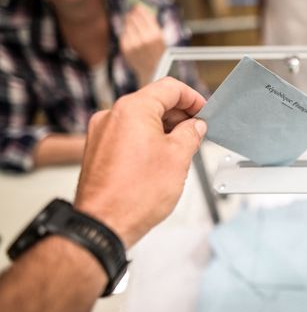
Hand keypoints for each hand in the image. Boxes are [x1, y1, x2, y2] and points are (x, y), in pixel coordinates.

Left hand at [74, 77, 206, 247]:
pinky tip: (160, 160)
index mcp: (133, 109)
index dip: (192, 98)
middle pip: (153, 102)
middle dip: (179, 115)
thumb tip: (195, 126)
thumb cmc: (136, 194)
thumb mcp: (178, 158)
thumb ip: (191, 134)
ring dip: (164, 129)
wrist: (103, 224)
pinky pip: (127, 135)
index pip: (169, 88)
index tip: (203, 111)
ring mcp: (101, 133)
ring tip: (180, 150)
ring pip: (140, 120)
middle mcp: (112, 115)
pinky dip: (146, 140)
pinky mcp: (98, 150)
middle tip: (197, 132)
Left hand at [120, 5, 166, 85]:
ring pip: (127, 25)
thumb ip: (151, 24)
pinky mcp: (126, 49)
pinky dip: (126, 33)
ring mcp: (134, 44)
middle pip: (133, 18)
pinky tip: (130, 35)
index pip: (143, 15)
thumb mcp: (160, 38)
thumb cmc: (157, 53)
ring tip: (131, 23)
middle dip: (132, 14)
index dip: (138, 9)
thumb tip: (139, 8)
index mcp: (156, 35)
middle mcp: (144, 39)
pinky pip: (123, 35)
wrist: (152, 72)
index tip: (136, 5)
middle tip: (131, 12)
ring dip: (128, 22)